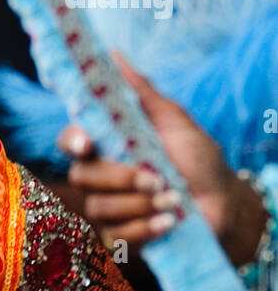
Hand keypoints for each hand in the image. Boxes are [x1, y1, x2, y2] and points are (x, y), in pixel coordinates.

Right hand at [59, 51, 267, 266]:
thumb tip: (115, 54)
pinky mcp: (118, 236)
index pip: (70, 140)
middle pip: (82, 176)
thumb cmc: (196, 158)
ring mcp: (106, 207)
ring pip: (99, 207)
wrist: (221, 202)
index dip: (73, 141)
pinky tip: (169, 222)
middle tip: (156, 179)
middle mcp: (99, 176)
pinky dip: (145, 228)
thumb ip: (141, 92)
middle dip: (120, 178)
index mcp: (107, 145)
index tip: (88, 144)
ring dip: (140, 205)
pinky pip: (116, 236)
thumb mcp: (174, 120)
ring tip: (173, 201)